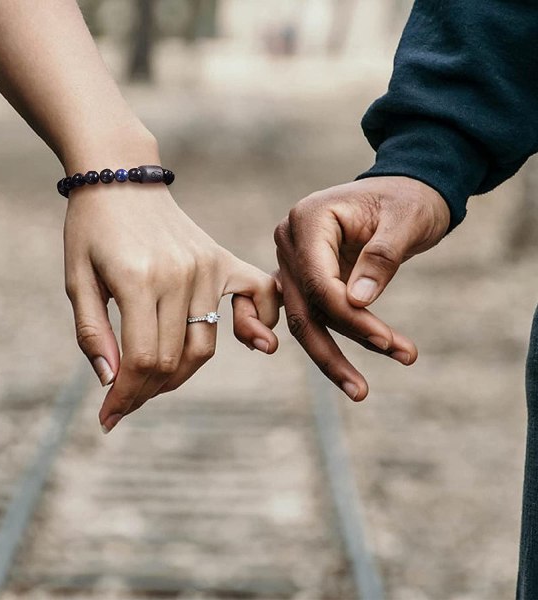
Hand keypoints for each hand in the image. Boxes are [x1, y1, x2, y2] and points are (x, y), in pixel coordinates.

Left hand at [64, 183, 279, 432]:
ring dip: (180, 373)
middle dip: (146, 391)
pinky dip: (259, 322)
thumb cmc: (91, 228)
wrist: (120, 177)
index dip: (125, 396)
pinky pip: (258, 296)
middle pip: (175, 359)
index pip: (143, 359)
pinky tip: (252, 341)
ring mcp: (207, 266)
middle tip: (125, 401)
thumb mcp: (77, 279)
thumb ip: (93, 332)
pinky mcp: (222, 259)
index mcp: (138, 279)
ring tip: (154, 381)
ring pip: (205, 344)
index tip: (109, 417)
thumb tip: (110, 381)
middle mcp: (181, 275)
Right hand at [272, 176, 449, 400]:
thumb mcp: (406, 220)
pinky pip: (306, 315)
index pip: (318, 280)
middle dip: (333, 350)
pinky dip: (322, 341)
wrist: (404, 192)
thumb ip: (381, 257)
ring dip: (331, 355)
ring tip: (361, 389)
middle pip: (303, 307)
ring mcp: (292, 261)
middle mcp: (290, 241)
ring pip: (303, 319)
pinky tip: (333, 370)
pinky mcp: (303, 278)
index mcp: (308, 219)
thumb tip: (358, 302)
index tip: (386, 340)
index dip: (349, 316)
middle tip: (362, 390)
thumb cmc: (408, 199)